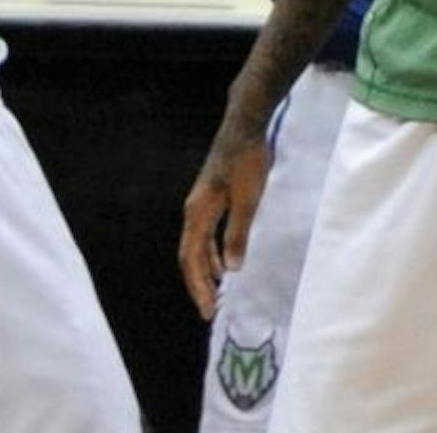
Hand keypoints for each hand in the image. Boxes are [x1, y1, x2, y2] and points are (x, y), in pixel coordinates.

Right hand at [179, 120, 269, 319]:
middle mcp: (193, 210)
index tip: (208, 311)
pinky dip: (212, 253)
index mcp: (198, 213)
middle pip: (189, 255)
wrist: (245, 127)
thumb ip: (237, 234)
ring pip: (197, 245)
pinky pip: (206, 234)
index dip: (198, 287)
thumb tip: (230, 269)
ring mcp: (201, 204)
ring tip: (217, 293)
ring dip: (205, 270)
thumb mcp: (247, 200)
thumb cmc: (247, 161)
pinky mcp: (211, 198)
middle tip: (209, 311)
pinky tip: (224, 263)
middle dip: (198, 284)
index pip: (191, 259)